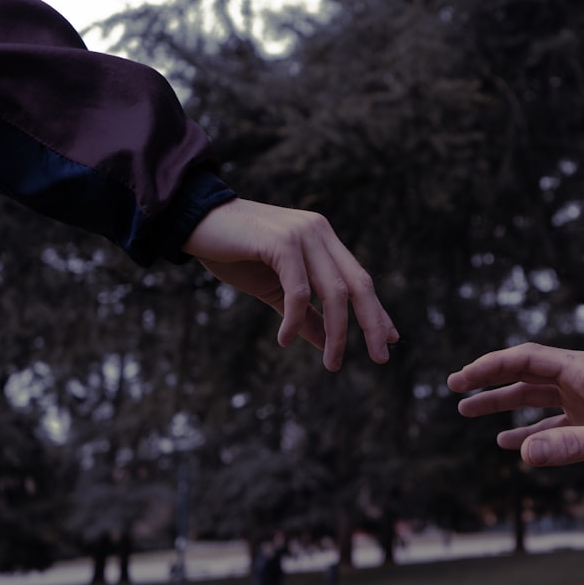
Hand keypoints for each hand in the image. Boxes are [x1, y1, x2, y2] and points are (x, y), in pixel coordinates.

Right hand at [182, 198, 398, 370]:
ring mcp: (303, 234)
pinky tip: (285, 340)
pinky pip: (299, 290)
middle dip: (372, 323)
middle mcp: (319, 233)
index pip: (359, 278)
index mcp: (323, 240)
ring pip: (334, 292)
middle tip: (381, 357)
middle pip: (358, 285)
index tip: (390, 338)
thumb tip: (327, 343)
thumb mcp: (274, 289)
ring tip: (332, 362)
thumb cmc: (233, 253)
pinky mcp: (281, 241)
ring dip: (337, 332)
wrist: (193, 221)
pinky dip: (296, 319)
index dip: (376, 310)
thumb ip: (303, 314)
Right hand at [447, 343, 583, 484]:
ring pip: (532, 397)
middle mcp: (580, 378)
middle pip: (523, 373)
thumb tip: (522, 457)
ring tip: (468, 412)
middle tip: (455, 390)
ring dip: (502, 405)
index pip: (525, 359)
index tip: (462, 379)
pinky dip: (528, 431)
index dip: (490, 366)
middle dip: (488, 380)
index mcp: (583, 369)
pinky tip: (508, 444)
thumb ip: (568, 447)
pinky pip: (549, 421)